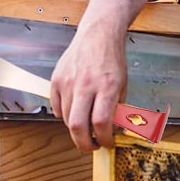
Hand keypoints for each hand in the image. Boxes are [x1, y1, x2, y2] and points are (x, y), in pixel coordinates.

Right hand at [50, 20, 126, 151]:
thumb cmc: (112, 58)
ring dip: (76, 127)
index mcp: (107, 86)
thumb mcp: (123, 83)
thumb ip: (117, 108)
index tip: (107, 143)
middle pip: (77, 125)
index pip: (101, 122)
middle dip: (84, 144)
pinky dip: (64, 114)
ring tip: (86, 123)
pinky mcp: (56, 79)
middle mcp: (86, 84)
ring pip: (66, 118)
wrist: (98, 34)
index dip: (104, 138)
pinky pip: (56, 107)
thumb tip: (112, 131)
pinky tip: (75, 109)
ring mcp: (68, 81)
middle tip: (91, 146)